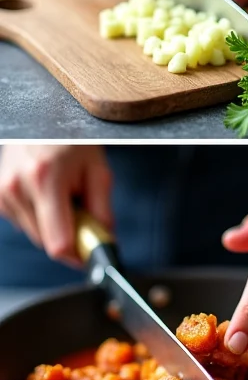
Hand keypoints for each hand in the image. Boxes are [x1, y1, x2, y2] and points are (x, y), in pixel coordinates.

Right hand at [0, 145, 112, 264]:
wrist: (44, 123)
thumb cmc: (73, 142)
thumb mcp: (98, 171)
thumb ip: (102, 211)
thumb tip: (105, 243)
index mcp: (45, 180)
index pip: (57, 242)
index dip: (77, 256)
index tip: (91, 257)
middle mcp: (17, 187)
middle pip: (46, 241)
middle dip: (69, 237)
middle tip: (84, 216)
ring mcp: (2, 191)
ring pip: (34, 234)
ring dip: (53, 227)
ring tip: (64, 198)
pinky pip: (22, 223)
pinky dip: (39, 217)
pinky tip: (47, 197)